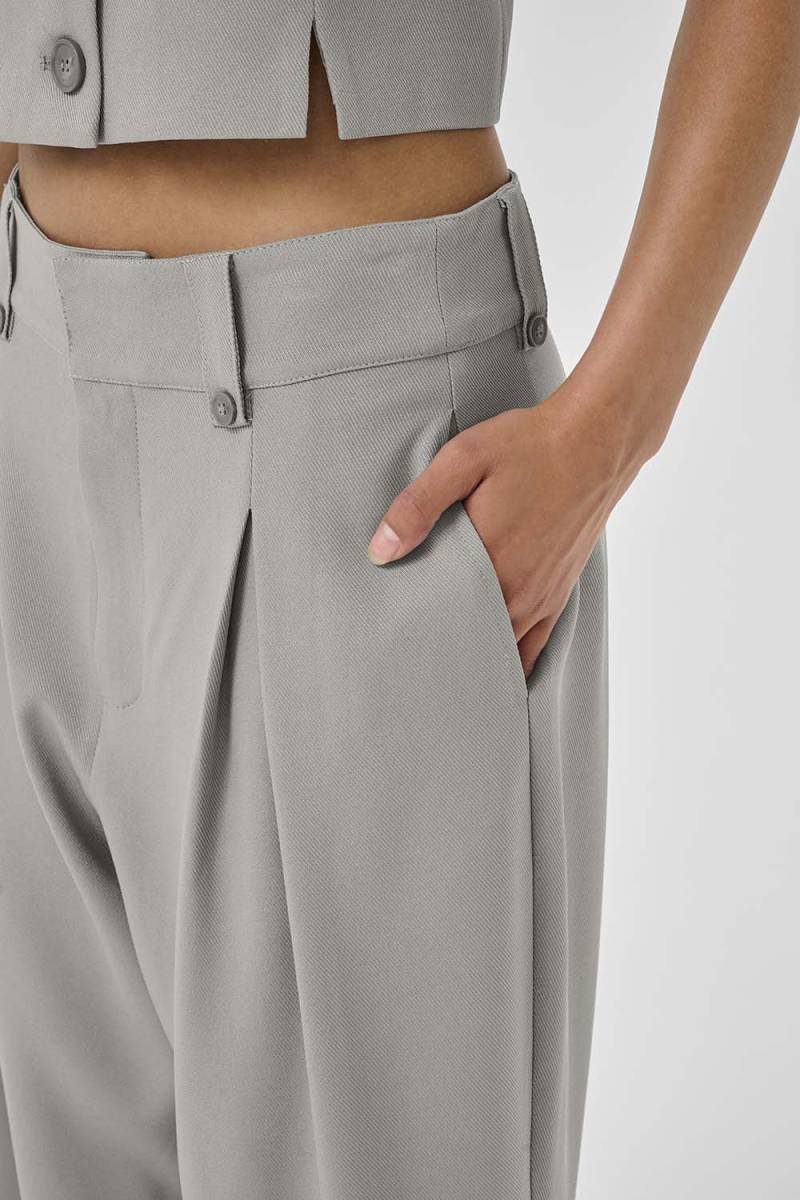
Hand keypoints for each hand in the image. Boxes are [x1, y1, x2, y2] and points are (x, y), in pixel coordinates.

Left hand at [367, 376, 641, 676]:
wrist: (598, 441)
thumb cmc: (530, 445)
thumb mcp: (464, 459)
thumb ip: (418, 505)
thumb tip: (379, 550)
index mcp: (490, 562)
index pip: (438, 618)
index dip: (411, 632)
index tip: (386, 637)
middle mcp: (519, 592)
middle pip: (467, 641)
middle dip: (436, 650)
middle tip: (403, 659)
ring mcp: (541, 599)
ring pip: (499, 650)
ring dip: (470, 656)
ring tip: (438, 667)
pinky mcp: (558, 595)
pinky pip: (532, 648)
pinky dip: (509, 661)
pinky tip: (490, 672)